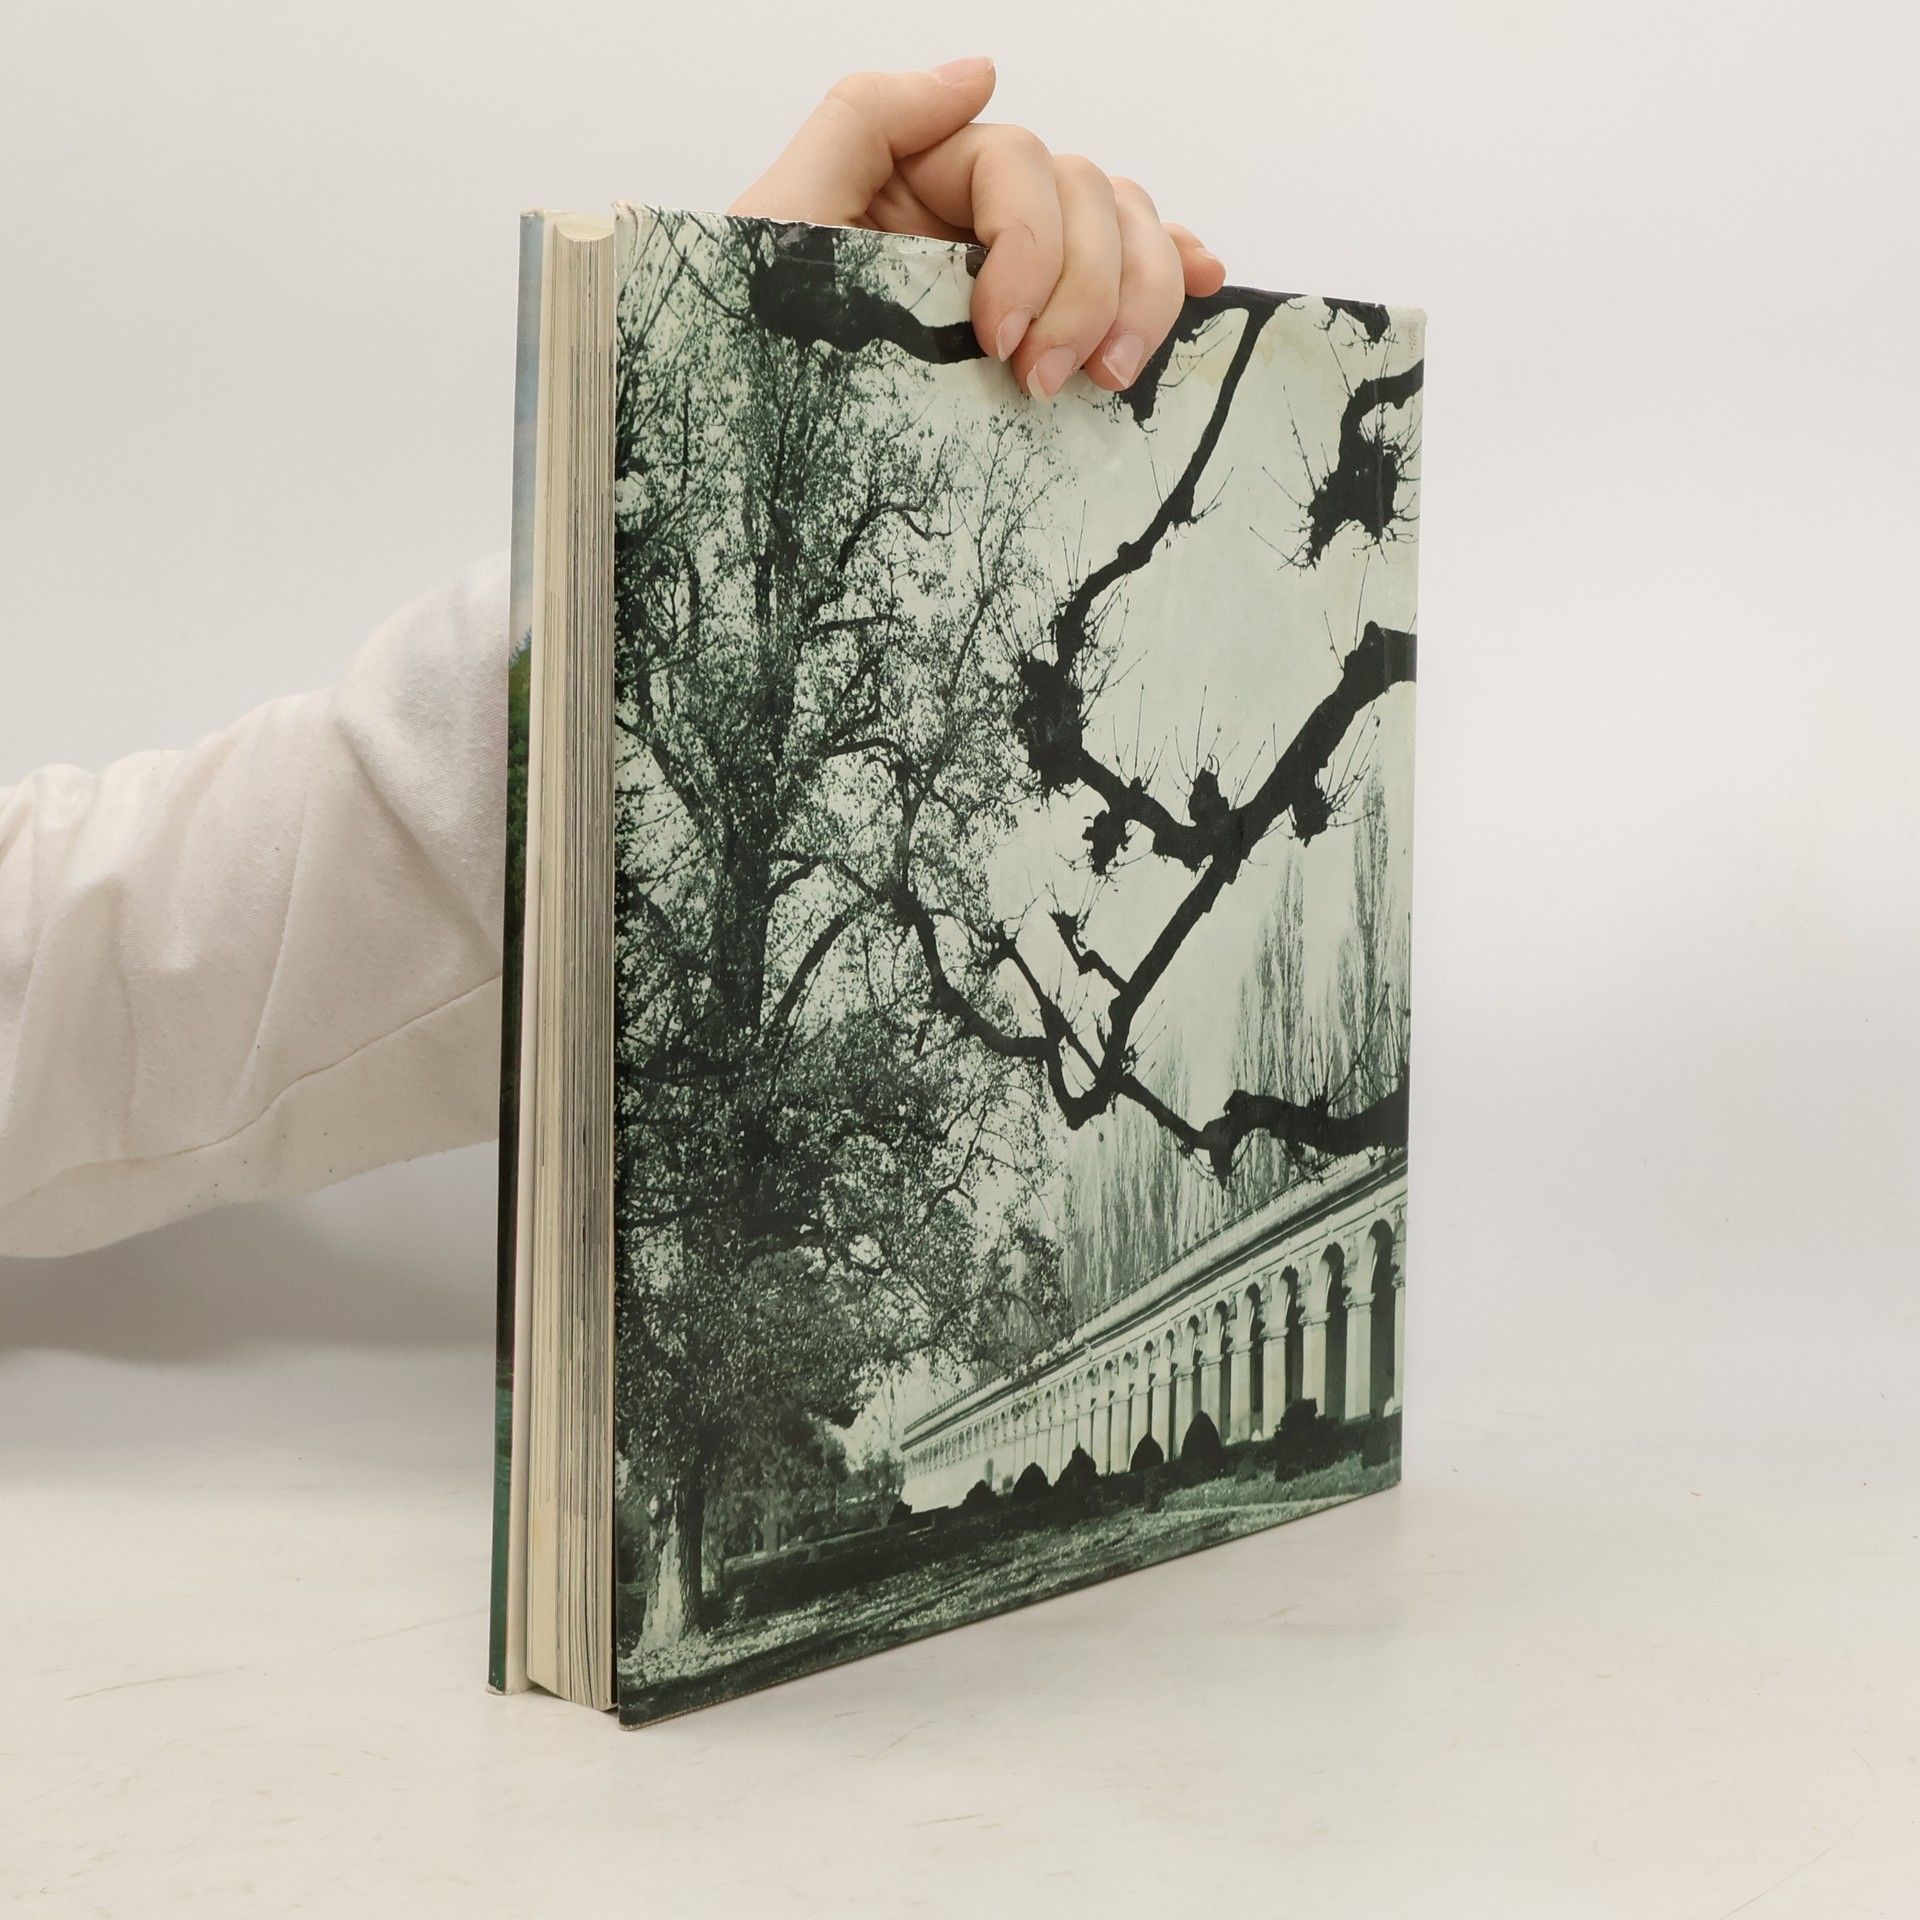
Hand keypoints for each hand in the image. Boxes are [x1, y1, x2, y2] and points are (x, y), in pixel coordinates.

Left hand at [729, 58, 1225, 400]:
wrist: (751, 466)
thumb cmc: (746, 350)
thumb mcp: (778, 223)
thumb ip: (867, 121)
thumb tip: (981, 72)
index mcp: (919, 181)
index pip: (1021, 166)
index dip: (1029, 245)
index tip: (997, 336)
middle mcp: (974, 219)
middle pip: (1089, 196)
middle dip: (1086, 287)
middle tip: (1046, 380)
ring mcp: (1015, 275)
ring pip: (1124, 233)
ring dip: (1138, 295)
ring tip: (1106, 378)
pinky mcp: (1039, 335)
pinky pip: (1130, 275)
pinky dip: (1174, 272)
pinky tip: (1205, 285)